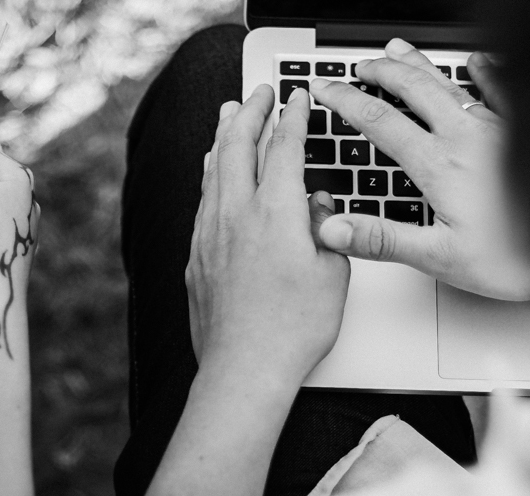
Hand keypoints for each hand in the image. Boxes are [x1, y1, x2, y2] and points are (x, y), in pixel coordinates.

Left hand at [187, 86, 349, 385]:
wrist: (244, 368)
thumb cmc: (292, 329)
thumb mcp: (332, 273)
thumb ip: (326, 228)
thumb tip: (317, 205)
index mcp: (274, 212)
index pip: (282, 147)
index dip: (291, 117)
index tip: (296, 98)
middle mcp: (235, 215)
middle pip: (237, 147)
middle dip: (249, 113)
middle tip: (258, 94)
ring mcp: (210, 234)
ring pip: (212, 170)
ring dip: (222, 137)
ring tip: (228, 116)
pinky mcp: (196, 256)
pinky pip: (202, 199)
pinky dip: (209, 174)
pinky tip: (211, 172)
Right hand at [309, 39, 529, 300]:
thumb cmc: (519, 260)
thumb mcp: (439, 257)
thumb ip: (381, 239)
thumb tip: (332, 228)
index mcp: (441, 166)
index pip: (380, 122)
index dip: (346, 103)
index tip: (325, 91)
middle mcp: (468, 139)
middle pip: (414, 91)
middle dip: (380, 74)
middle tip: (357, 68)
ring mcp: (498, 131)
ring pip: (451, 84)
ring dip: (418, 65)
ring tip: (397, 51)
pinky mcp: (524, 135)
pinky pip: (501, 90)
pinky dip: (485, 71)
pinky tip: (477, 61)